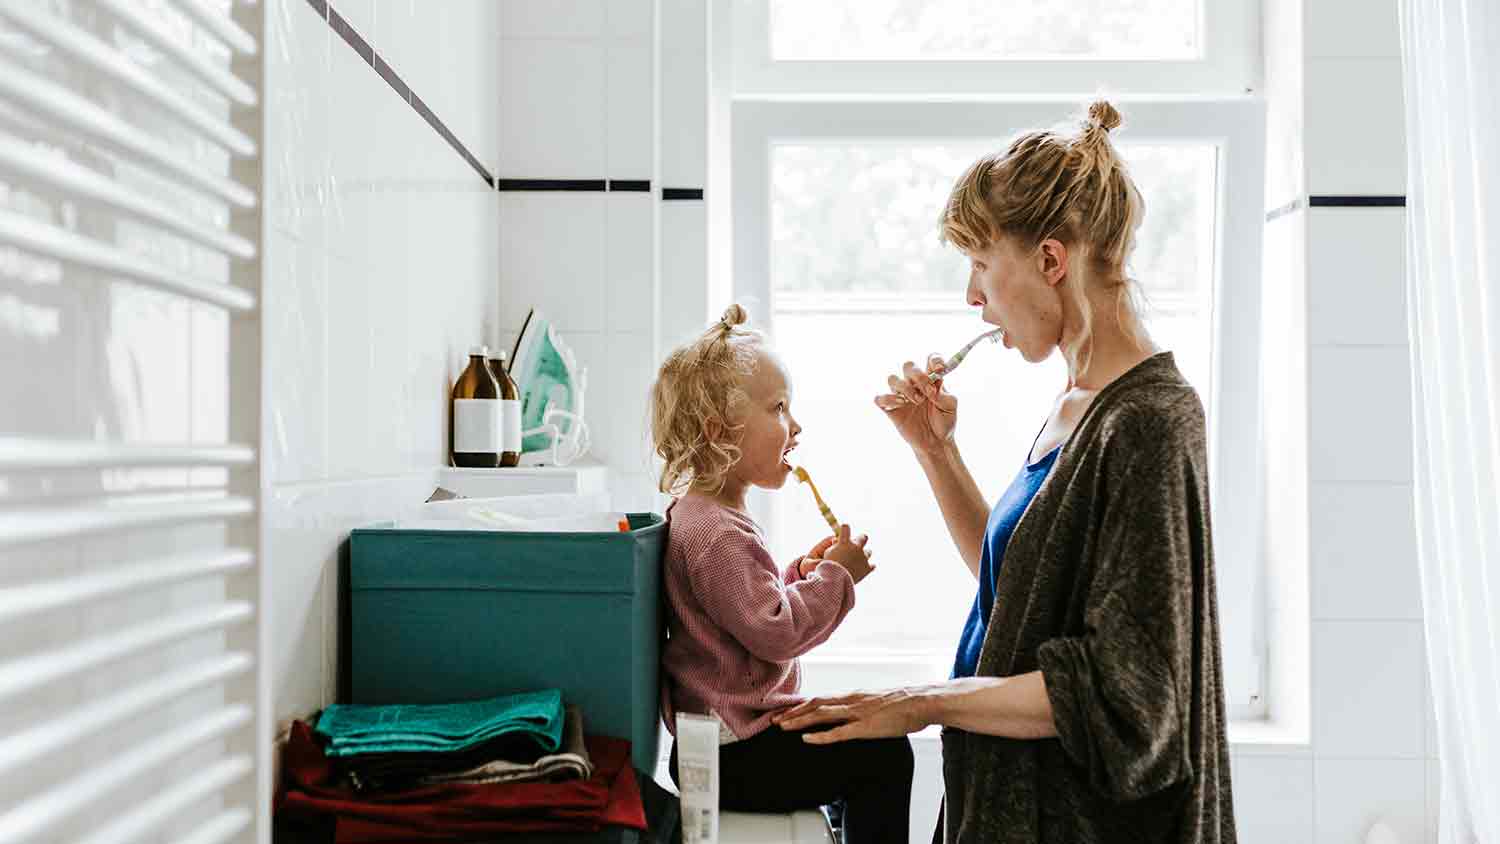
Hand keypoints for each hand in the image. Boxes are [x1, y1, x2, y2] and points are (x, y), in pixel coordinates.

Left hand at [772, 688, 931, 743]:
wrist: (921, 701)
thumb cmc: (902, 703)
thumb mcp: (875, 701)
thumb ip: (859, 705)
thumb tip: (848, 711)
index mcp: (852, 695)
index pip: (819, 698)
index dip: (799, 705)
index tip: (783, 711)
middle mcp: (850, 700)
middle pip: (814, 704)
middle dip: (792, 712)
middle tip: (773, 719)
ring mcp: (857, 713)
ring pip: (821, 714)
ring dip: (799, 721)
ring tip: (782, 727)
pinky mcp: (866, 727)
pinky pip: (839, 732)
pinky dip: (821, 736)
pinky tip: (807, 740)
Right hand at [798, 528, 873, 577]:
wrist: (836, 581)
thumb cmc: (829, 567)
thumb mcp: (827, 554)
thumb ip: (833, 546)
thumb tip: (837, 540)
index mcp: (845, 542)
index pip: (846, 527)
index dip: (845, 528)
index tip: (844, 532)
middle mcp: (856, 547)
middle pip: (863, 537)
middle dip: (860, 539)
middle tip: (856, 545)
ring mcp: (863, 557)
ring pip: (869, 552)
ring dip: (864, 554)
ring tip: (857, 561)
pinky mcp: (868, 568)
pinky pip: (872, 566)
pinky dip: (868, 567)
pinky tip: (862, 568)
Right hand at [875, 356, 958, 454]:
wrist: (936, 443)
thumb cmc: (944, 422)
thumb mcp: (950, 407)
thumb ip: (944, 394)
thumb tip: (933, 387)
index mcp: (931, 380)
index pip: (930, 360)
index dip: (934, 360)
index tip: (939, 370)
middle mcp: (915, 385)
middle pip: (908, 366)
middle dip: (918, 375)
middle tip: (927, 391)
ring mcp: (901, 396)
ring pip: (892, 379)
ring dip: (905, 387)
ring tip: (917, 401)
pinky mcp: (891, 409)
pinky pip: (880, 398)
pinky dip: (888, 398)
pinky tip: (900, 404)